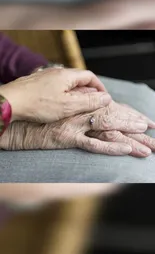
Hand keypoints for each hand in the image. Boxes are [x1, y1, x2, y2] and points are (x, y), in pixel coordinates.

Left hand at [0, 68, 109, 122]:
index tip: (104, 98)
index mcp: (67, 75)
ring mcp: (46, 76)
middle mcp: (57, 72)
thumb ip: (89, 101)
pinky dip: (63, 94)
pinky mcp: (37, 83)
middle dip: (88, 91)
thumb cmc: (38, 104)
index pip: (90, 76)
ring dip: (75, 93)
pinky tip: (58, 105)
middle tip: (91, 105)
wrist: (11, 102)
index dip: (99, 87)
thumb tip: (106, 98)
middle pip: (79, 79)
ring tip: (76, 107)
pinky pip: (55, 87)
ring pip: (66, 83)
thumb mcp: (68, 105)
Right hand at [1, 101, 153, 155]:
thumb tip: (96, 110)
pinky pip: (92, 143)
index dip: (131, 114)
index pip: (113, 108)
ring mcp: (76, 124)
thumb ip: (81, 108)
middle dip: (136, 126)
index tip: (147, 121)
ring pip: (109, 128)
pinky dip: (110, 146)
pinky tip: (125, 149)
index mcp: (83, 103)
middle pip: (115, 118)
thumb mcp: (65, 108)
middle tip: (153, 133)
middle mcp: (82, 111)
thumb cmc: (43, 112)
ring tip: (148, 145)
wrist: (21, 120)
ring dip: (130, 136)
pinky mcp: (67, 137)